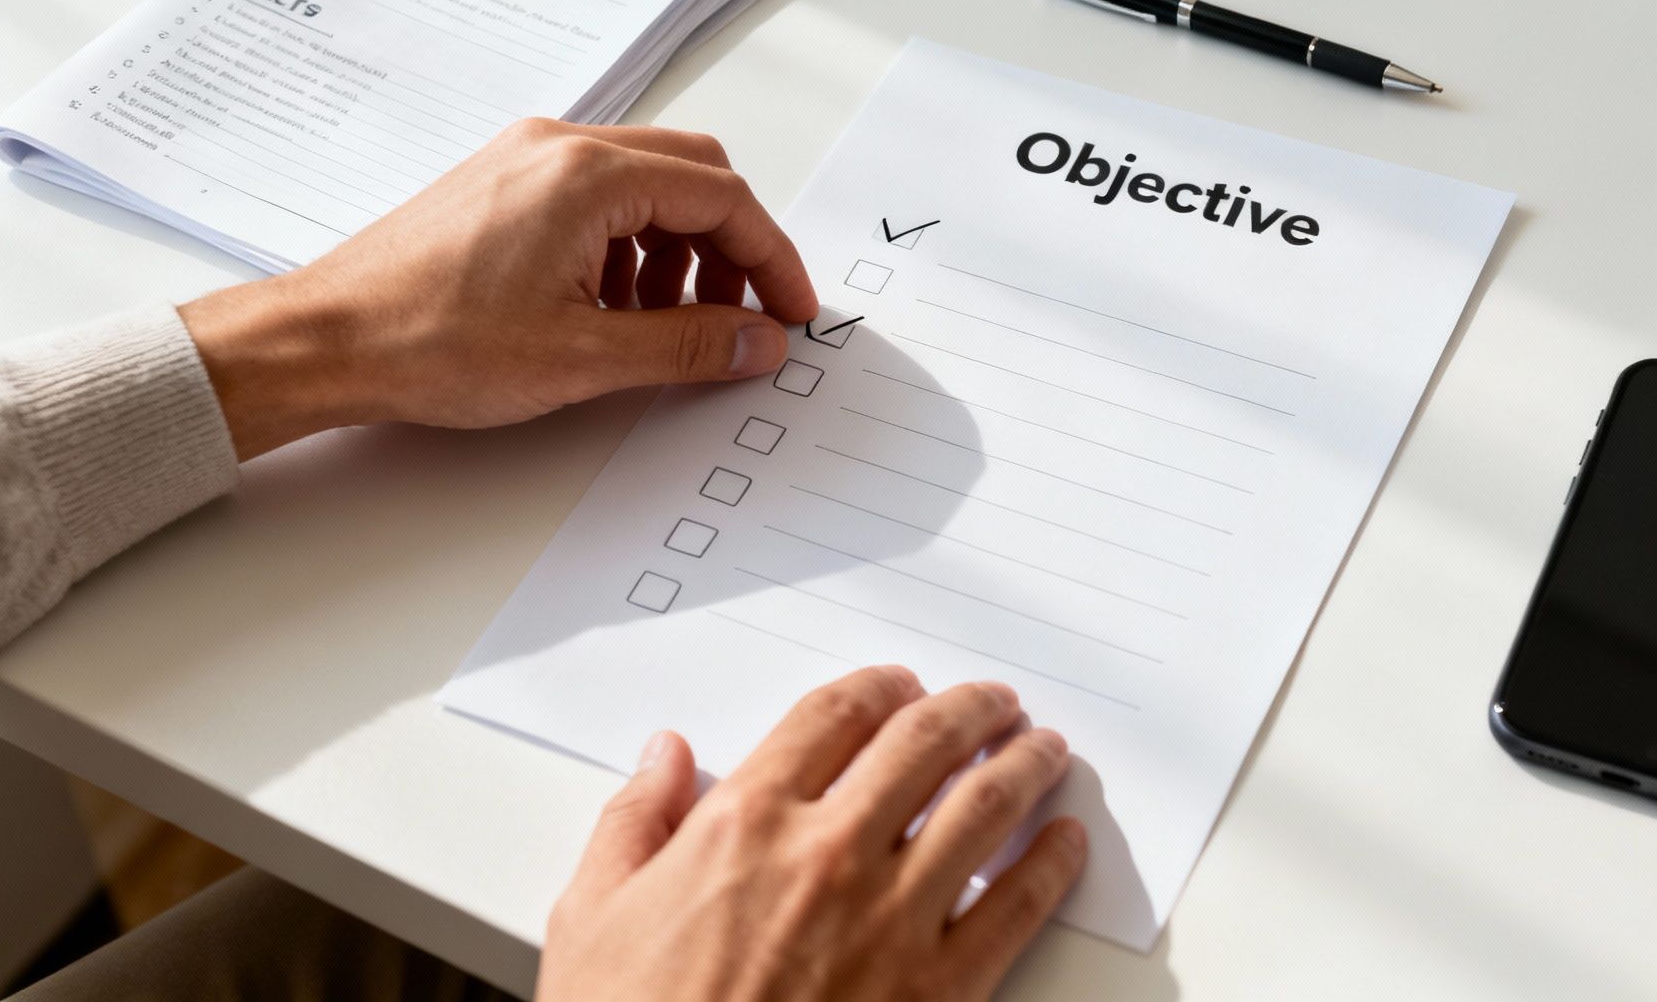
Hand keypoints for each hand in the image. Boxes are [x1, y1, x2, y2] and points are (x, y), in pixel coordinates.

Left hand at [178, 119, 819, 458]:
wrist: (325, 341)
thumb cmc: (431, 341)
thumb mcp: (585, 358)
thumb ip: (690, 346)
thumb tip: (760, 341)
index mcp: (589, 175)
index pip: (723, 197)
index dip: (772, 260)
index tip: (791, 313)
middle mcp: (561, 147)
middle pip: (692, 176)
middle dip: (731, 249)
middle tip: (741, 318)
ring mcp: (527, 159)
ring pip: (646, 186)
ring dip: (680, 251)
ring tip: (668, 325)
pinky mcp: (502, 182)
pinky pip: (597, 197)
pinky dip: (630, 246)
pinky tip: (612, 309)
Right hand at [537, 666, 1086, 1001]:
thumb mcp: (591, 916)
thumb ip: (632, 822)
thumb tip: (663, 756)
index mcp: (746, 822)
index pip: (834, 715)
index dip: (880, 687)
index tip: (901, 685)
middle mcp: (830, 852)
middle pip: (924, 743)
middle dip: (970, 710)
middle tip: (993, 703)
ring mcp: (892, 917)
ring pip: (984, 807)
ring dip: (1023, 764)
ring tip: (1043, 749)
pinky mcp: (939, 987)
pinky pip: (1018, 907)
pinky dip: (1052, 865)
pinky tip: (1065, 844)